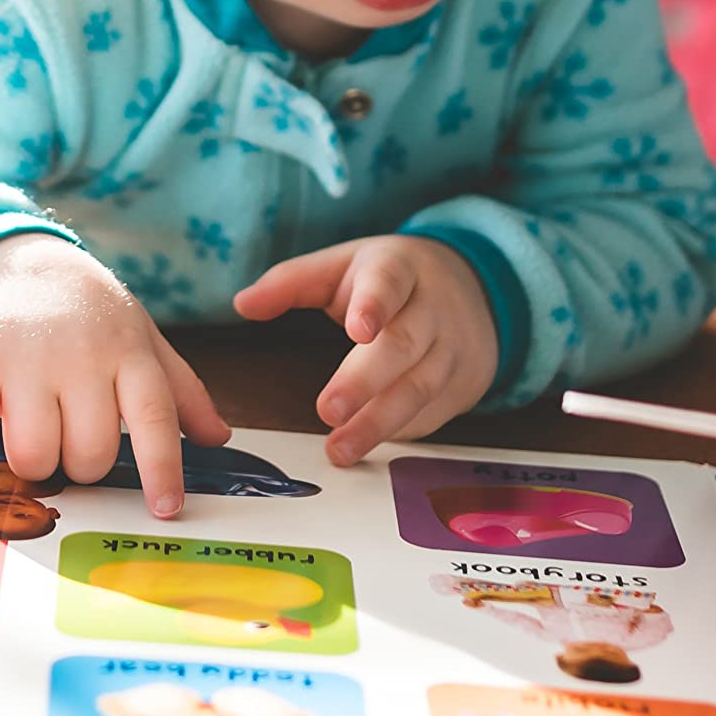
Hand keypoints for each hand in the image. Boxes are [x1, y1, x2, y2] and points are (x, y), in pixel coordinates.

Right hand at [0, 233, 229, 518]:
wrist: (17, 258)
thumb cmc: (86, 311)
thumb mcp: (139, 336)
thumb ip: (179, 390)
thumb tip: (217, 438)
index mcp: (127, 351)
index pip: (154, 417)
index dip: (162, 468)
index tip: (165, 508)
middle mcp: (79, 354)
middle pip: (88, 453)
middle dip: (81, 465)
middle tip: (70, 440)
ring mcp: (24, 356)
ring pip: (34, 454)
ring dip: (33, 464)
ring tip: (32, 435)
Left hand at [231, 235, 498, 465]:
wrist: (473, 291)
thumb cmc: (388, 281)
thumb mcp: (343, 266)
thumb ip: (291, 283)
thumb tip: (242, 304)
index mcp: (397, 269)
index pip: (388, 283)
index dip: (375, 305)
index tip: (358, 329)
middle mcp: (432, 308)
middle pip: (403, 345)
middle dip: (366, 381)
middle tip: (327, 410)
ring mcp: (451, 348)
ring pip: (419, 388)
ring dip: (378, 423)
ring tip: (339, 449)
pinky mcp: (460, 385)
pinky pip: (430, 413)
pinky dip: (399, 433)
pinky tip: (368, 447)